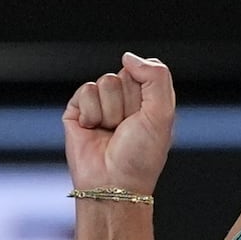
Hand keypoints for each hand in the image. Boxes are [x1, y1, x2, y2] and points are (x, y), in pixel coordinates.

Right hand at [62, 52, 174, 194]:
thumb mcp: (162, 113)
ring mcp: (100, 104)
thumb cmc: (141, 155)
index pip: (145, 71)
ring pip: (105, 82)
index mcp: (147, 99)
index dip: (145, 92)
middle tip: (127, 128)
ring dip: (111, 110)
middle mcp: (124, 100)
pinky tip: (93, 130)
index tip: (146, 116)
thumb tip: (127, 56)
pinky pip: (86, 91)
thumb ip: (156, 77)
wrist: (112, 182)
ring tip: (111, 132)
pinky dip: (92, 112)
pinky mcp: (78, 110)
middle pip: (124, 75)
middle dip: (127, 102)